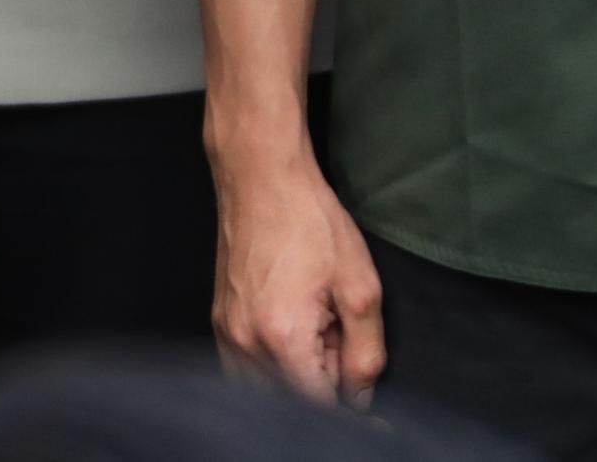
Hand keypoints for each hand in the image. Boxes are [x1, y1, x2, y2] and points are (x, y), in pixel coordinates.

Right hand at [214, 138, 383, 403]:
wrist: (260, 176)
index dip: (354, 417)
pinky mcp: (220, 319)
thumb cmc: (309, 221)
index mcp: (281, 337)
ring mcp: (226, 330)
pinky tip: (297, 341)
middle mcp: (244, 340)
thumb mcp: (360, 288)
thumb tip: (358, 396)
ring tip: (324, 344)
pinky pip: (244, 369)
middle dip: (325, 396)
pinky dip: (274, 372)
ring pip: (263, 392)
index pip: (319, 407)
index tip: (376, 421)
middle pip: (289, 404)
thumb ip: (366, 354)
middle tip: (349, 360)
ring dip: (298, 385)